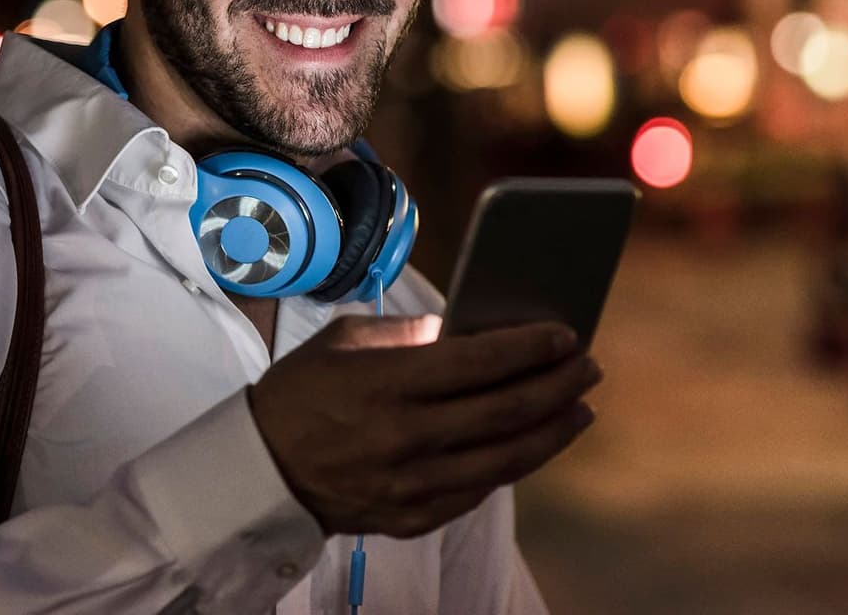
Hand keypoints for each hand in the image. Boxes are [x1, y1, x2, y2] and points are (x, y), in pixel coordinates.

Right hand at [247, 316, 599, 537]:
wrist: (260, 470)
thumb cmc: (301, 392)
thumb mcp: (344, 341)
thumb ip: (409, 334)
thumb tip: (469, 330)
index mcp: (386, 384)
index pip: (479, 362)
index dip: (531, 346)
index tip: (566, 334)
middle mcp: (406, 437)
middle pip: (505, 411)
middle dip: (557, 385)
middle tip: (587, 367)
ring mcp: (412, 484)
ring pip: (506, 460)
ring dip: (552, 431)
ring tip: (579, 410)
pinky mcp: (413, 518)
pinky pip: (479, 492)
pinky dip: (513, 466)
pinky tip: (532, 444)